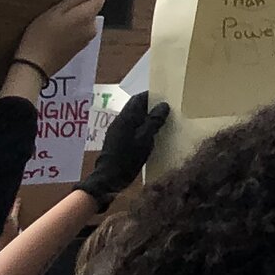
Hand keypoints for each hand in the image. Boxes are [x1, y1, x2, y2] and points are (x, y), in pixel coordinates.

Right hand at [15, 0, 103, 77]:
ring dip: (75, 18)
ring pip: (86, 20)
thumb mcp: (55, 11)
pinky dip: (72, 30)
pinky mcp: (80, 48)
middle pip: (93, 8)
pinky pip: (81, 32)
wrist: (34, 66)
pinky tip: (57, 34)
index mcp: (88, 16)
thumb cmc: (41, 35)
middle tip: (58, 10)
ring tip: (55, 23)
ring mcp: (87, 39)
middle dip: (79, 6)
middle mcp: (92, 28)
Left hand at [77, 93, 169, 208]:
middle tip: (167, 111)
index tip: (165, 97)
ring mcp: (117, 131)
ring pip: (134, 118)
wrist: (108, 179)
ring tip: (162, 123)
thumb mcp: (145, 139)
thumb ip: (154, 121)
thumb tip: (164, 105)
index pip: (138, 98)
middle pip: (136, 108)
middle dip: (150, 107)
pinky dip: (142, 128)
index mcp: (126, 118)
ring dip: (146, 118)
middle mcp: (119, 121)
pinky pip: (131, 128)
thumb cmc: (127, 158)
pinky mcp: (117, 141)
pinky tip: (151, 136)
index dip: (151, 96)